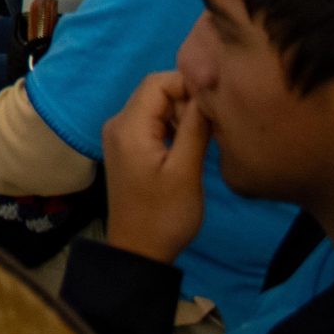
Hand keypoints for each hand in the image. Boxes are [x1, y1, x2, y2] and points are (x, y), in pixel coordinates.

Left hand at [100, 72, 210, 264]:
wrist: (139, 250)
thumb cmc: (165, 214)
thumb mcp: (186, 171)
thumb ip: (195, 128)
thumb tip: (206, 92)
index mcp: (128, 126)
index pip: (158, 82)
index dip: (188, 85)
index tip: (215, 104)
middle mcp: (118, 123)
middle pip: (155, 91)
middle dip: (186, 101)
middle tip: (211, 126)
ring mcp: (120, 136)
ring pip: (155, 106)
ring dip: (181, 114)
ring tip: (205, 137)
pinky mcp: (127, 148)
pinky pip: (151, 122)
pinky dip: (173, 126)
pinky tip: (190, 145)